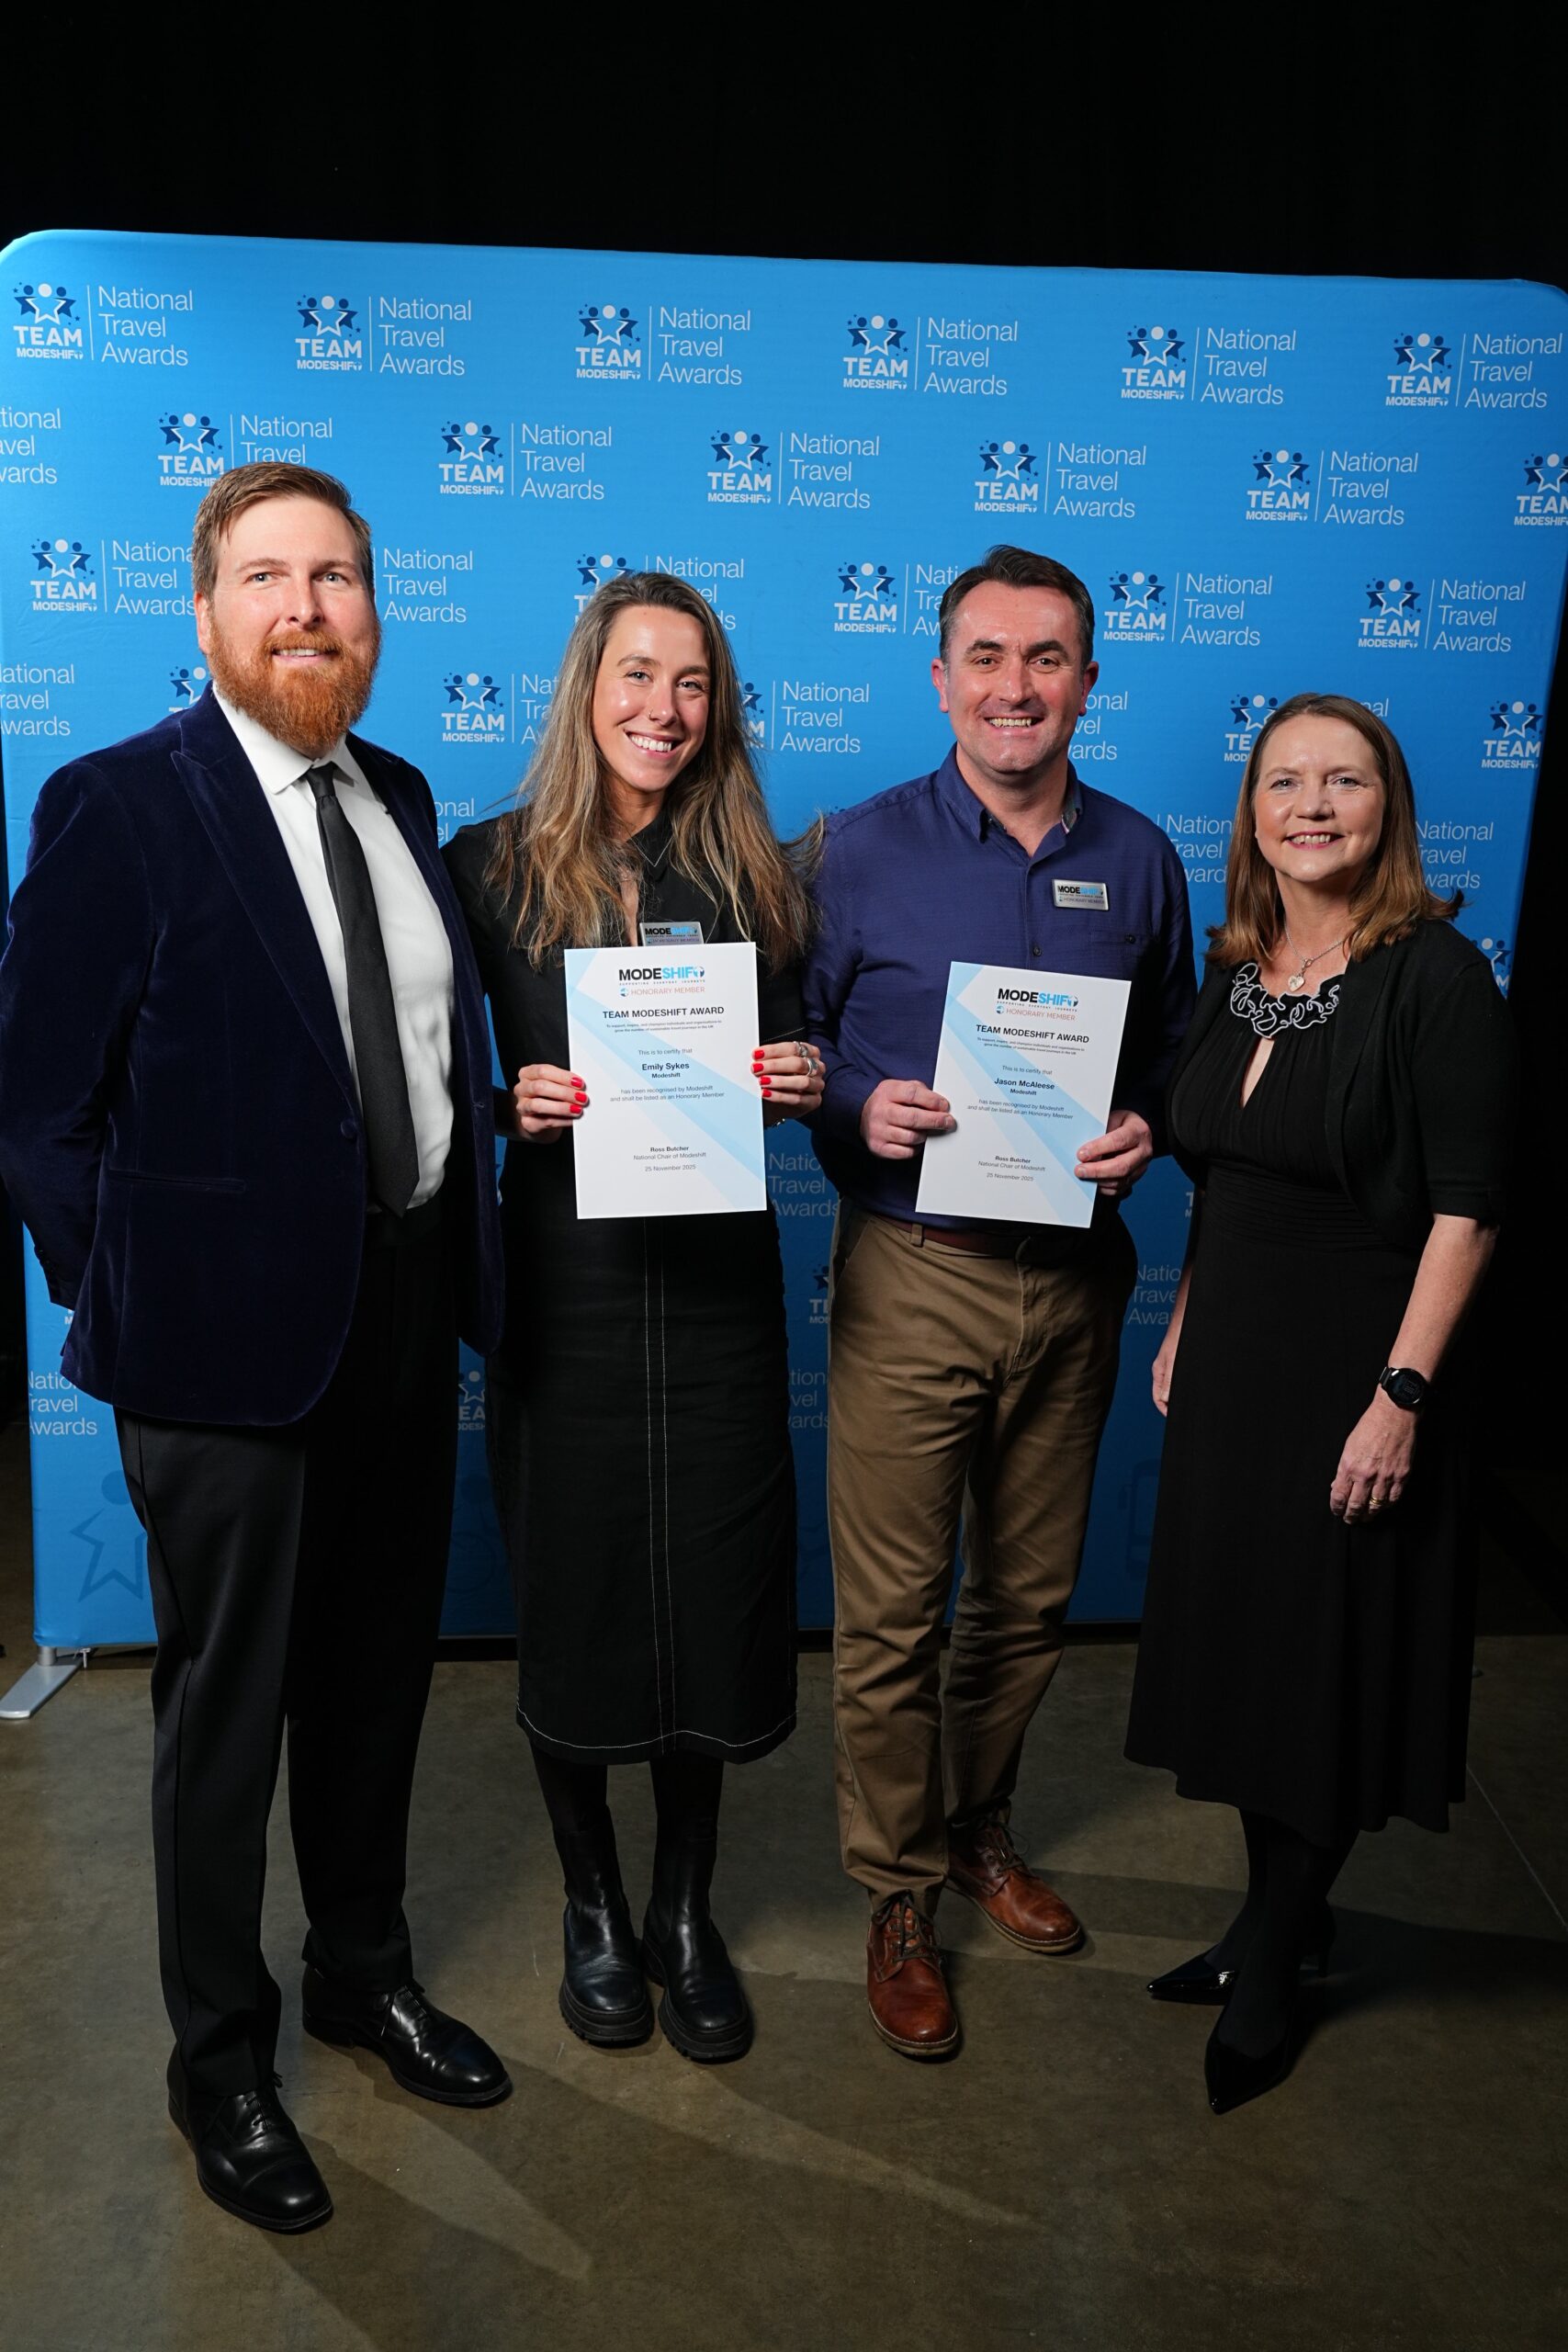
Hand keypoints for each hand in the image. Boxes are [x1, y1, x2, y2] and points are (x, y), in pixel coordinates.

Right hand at [512, 1062, 585, 1143]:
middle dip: (564, 1092)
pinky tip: (572, 1119)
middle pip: (540, 1087)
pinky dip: (562, 1120)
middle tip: (582, 1097)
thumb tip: (581, 1086)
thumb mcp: (555, 1085)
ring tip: (578, 1109)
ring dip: (562, 1107)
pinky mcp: (528, 1123)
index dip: (563, 1077)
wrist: (541, 1120)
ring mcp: (522, 1106)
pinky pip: (545, 1121)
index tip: (579, 1083)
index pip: (543, 1071)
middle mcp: (521, 1089)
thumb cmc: (550, 1098)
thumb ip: (564, 1082)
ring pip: (539, 1105)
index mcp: (528, 1074)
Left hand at [754, 1039, 824, 1126]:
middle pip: (798, 1064)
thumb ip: (770, 1059)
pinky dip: (780, 1096)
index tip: (756, 1054)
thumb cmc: (782, 1079)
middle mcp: (817, 1067)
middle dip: (775, 1065)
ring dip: (779, 1081)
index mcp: (810, 1052)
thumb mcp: (777, 1066)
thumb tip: (755, 1057)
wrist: (782, 1103)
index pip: (793, 1048)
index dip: (773, 1051)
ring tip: (762, 1081)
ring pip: (801, 1081)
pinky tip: (767, 1093)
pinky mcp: (814, 1101)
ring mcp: (817, 1084)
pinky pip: (798, 1099)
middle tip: (756, 1068)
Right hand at [860, 1078, 954, 1161]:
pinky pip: (906, 1152)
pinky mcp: (879, 1148)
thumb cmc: (888, 1102)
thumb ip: (919, 1092)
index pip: (912, 1094)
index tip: (944, 1106)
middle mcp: (880, 1111)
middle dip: (935, 1121)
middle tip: (948, 1122)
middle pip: (913, 1118)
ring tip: (927, 1130)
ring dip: (925, 1135)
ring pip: (911, 1137)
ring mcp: (878, 1131)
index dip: (932, 1101)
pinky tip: (916, 1141)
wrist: (863, 1116)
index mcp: (887, 1092)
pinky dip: (916, 1148)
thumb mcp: (900, 1088)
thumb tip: (941, 1105)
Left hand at [1075, 1108, 1153, 1200]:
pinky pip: (1120, 1188)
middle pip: (1121, 1166)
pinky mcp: (1136, 1178)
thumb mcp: (1113, 1118)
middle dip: (1097, 1170)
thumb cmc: (1124, 1124)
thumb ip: (1101, 1130)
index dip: (1099, 1148)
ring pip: (1120, 1181)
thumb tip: (1084, 1147)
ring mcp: (1141, 1167)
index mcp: (1138, 1132)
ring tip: (1083, 1176)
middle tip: (1079, 1170)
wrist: (1139, 1133)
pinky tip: (1092, 1182)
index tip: (1082, 1154)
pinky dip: (1104, 1188)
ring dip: (1098, 1181)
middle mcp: (1143, 1151)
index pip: (1119, 1141)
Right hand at [1151, 1328, 1178, 1417]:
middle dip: (1171, 1403)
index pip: (1157, 1397)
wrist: (1186, 1320)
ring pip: (1172, 1386)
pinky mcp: (1177, 1361)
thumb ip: (1169, 1380)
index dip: (1164, 1409)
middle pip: (1164, 1393)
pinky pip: (1177, 1378)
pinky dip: (1181, 1385)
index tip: (1172, 1416)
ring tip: (1187, 1402)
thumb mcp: (1174, 1360)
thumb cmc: (1178, 1335)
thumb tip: (1165, 1398)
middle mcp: (1163, 1369)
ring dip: (1177, 1394)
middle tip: (1182, 1411)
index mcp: (1158, 1371)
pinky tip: (1189, 1387)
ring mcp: (1170, 1365)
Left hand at [1329, 1389, 1417, 1521]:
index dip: (1337, 1508)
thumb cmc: (1370, 1426)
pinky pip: (1393, 1499)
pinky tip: (1382, 1506)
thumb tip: (1338, 1485)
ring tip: (1365, 1517)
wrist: (1394, 1415)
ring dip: (1369, 1515)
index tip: (1337, 1511)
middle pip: (1356, 1506)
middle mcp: (1366, 1475)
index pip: (1339, 1496)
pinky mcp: (1402, 1476)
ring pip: (1375, 1506)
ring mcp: (1385, 1477)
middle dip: (1351, 1516)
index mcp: (1349, 1466)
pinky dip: (1386, 1506)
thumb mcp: (1349, 1446)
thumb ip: (1344, 1468)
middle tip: (1350, 1520)